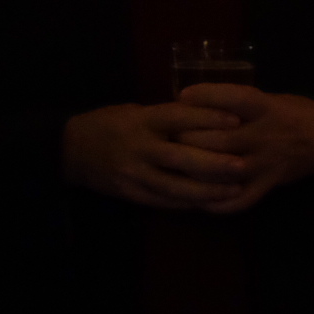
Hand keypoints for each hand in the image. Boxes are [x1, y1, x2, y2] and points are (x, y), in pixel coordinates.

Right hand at [62, 101, 246, 209]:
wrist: (71, 149)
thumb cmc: (111, 122)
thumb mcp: (137, 110)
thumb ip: (168, 116)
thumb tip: (209, 115)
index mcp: (143, 120)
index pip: (178, 118)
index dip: (208, 119)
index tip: (237, 120)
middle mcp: (139, 147)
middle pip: (180, 157)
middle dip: (213, 164)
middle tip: (243, 165)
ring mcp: (133, 173)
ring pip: (174, 186)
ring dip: (206, 190)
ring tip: (234, 190)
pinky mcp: (129, 193)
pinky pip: (162, 201)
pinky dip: (187, 202)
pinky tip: (210, 202)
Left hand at [175, 84, 313, 213]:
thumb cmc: (298, 113)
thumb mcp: (272, 98)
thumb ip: (239, 102)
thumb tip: (196, 101)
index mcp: (266, 108)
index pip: (233, 98)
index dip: (206, 96)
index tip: (183, 96)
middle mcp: (264, 135)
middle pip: (218, 139)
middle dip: (189, 138)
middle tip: (170, 137)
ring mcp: (266, 162)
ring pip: (222, 169)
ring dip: (195, 169)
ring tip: (176, 166)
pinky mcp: (268, 183)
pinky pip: (240, 199)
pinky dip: (218, 203)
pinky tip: (199, 199)